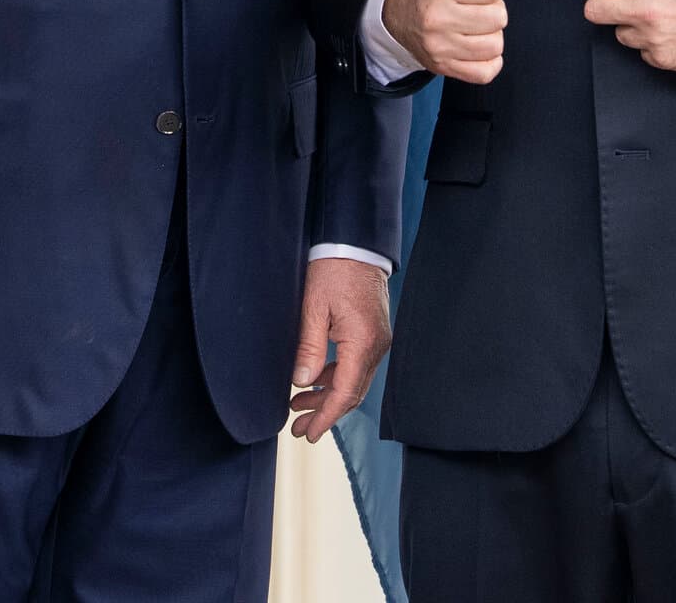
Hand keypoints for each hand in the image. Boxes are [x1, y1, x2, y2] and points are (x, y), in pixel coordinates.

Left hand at [288, 258, 391, 442]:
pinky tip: (315, 381)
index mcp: (362, 341)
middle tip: (298, 429)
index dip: (326, 416)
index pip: (345, 392)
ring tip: (299, 405)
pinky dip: (336, 377)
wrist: (355, 242)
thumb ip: (309, 347)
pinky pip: (356, 365)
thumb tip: (302, 381)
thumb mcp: (313, 307)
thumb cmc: (334, 269)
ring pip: (354, 380)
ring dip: (328, 396)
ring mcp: (377, 339)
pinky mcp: (373, 332)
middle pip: (352, 392)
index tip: (309, 433)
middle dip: (325, 413)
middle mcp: (376, 345)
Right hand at [381, 0, 505, 83]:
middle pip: (498, 17)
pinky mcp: (445, 69)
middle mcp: (437, 17)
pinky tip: (473, 43)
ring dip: (490, 34)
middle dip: (491, 8)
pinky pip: (487, 71)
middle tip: (473, 3)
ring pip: (495, 44)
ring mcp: (440, 47)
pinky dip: (486, 59)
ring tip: (473, 22)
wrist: (398, 13)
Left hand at [581, 0, 675, 73]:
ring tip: (648, 11)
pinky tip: (666, 29)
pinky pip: (642, 53)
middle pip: (593, 11)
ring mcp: (655, 38)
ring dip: (628, 23)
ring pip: (618, 33)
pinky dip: (650, 43)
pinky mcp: (666, 59)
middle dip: (600, 1)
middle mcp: (646, 11)